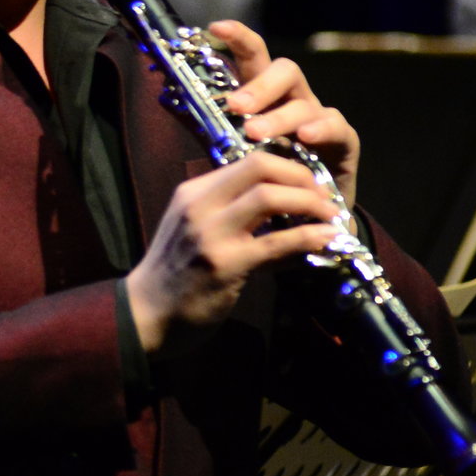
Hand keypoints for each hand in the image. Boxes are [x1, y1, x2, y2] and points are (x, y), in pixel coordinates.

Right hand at [126, 151, 341, 354]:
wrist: (145, 314)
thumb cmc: (173, 275)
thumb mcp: (194, 232)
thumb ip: (230, 216)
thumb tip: (281, 212)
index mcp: (192, 194)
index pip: (248, 161)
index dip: (288, 167)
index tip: (308, 185)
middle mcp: (198, 206)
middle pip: (260, 167)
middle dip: (302, 178)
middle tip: (324, 198)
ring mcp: (209, 234)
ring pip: (269, 197)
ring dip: (310, 204)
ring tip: (331, 218)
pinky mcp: (225, 264)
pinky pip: (277, 242)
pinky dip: (309, 236)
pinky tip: (326, 240)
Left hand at [208, 20, 359, 206]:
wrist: (303, 215)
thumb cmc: (265, 174)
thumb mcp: (231, 146)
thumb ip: (208, 122)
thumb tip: (166, 99)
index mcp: (264, 96)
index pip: (254, 57)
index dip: (238, 38)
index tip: (215, 27)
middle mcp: (293, 99)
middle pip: (285, 71)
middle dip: (259, 85)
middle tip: (235, 106)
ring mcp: (320, 118)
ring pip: (304, 102)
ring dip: (278, 116)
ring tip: (255, 133)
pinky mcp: (343, 142)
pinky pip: (337, 127)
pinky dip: (321, 129)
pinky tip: (305, 137)